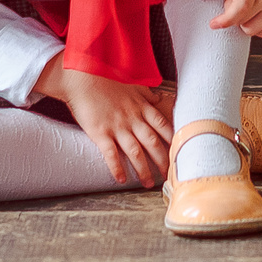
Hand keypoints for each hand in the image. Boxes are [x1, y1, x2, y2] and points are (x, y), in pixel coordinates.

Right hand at [34, 59, 171, 186]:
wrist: (82, 77)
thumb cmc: (107, 79)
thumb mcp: (132, 85)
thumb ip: (147, 95)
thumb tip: (160, 99)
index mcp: (141, 107)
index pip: (163, 126)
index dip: (172, 140)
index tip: (179, 152)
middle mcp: (133, 118)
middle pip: (152, 143)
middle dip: (162, 160)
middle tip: (168, 175)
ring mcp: (117, 127)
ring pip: (135, 152)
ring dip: (143, 170)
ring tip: (148, 184)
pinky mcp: (100, 133)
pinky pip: (111, 154)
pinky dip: (116, 168)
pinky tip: (121, 180)